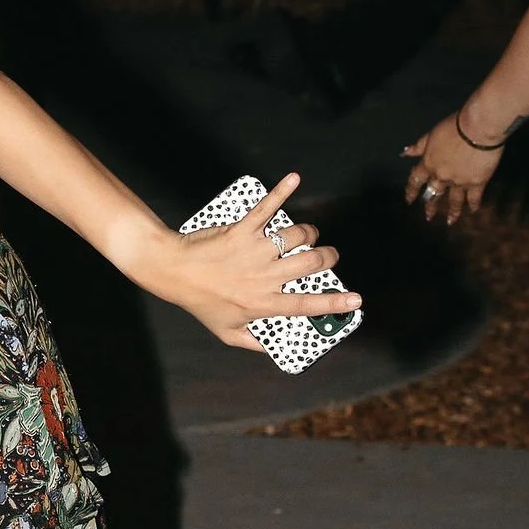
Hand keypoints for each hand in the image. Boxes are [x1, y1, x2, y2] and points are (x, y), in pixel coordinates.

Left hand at [152, 172, 361, 351]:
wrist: (172, 270)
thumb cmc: (199, 301)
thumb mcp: (225, 331)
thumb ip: (253, 342)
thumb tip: (273, 350)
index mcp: (262, 303)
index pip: (306, 305)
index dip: (335, 303)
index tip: (357, 300)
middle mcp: (263, 276)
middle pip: (310, 263)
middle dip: (327, 257)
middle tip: (327, 256)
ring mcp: (254, 251)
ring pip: (295, 237)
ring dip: (307, 233)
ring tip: (305, 235)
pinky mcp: (242, 229)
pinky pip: (266, 208)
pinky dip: (281, 191)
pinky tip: (293, 178)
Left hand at [404, 114, 500, 220]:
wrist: (477, 129)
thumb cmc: (453, 127)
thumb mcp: (431, 135)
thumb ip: (419, 147)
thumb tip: (405, 153)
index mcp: (428, 163)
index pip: (416, 180)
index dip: (411, 191)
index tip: (408, 200)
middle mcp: (441, 176)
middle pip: (433, 194)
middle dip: (430, 206)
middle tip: (428, 217)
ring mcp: (459, 182)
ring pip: (453, 201)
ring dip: (451, 212)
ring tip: (450, 222)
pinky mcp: (477, 183)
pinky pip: (473, 198)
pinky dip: (473, 205)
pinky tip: (473, 211)